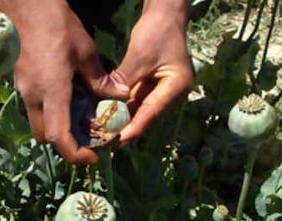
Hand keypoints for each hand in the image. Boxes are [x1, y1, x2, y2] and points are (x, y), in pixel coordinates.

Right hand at [0, 0, 128, 163]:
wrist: (23, 6)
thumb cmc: (57, 25)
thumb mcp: (85, 51)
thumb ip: (100, 80)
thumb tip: (118, 96)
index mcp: (52, 92)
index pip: (58, 137)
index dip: (75, 154)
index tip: (92, 156)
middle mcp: (34, 97)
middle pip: (46, 136)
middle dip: (66, 142)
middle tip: (88, 134)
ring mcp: (24, 90)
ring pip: (39, 122)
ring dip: (59, 126)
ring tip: (82, 115)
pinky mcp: (22, 82)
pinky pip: (36, 107)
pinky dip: (53, 111)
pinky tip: (69, 96)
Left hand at [110, 0, 193, 145]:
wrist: (165, 18)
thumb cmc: (157, 33)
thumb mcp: (140, 56)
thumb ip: (124, 79)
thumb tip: (107, 102)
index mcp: (177, 87)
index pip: (152, 112)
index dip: (134, 128)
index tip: (117, 141)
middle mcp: (172, 95)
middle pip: (147, 117)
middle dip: (127, 129)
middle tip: (106, 141)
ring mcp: (163, 93)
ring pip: (141, 112)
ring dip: (124, 122)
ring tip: (104, 134)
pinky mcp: (153, 89)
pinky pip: (137, 104)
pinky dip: (124, 110)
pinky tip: (108, 117)